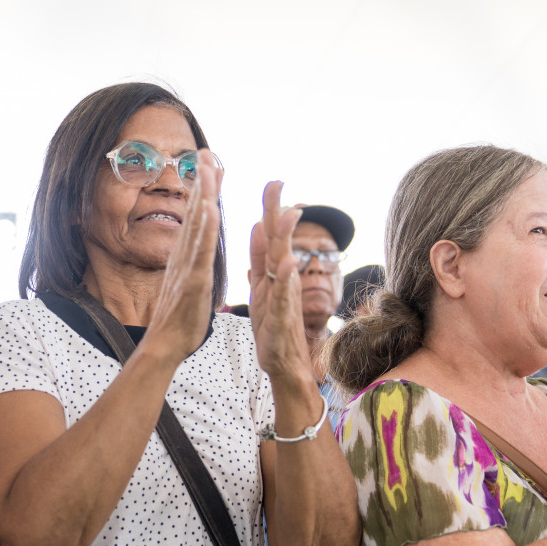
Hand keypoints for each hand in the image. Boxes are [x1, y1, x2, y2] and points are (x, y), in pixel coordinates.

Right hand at [145, 150, 222, 359]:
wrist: (166, 343)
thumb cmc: (180, 317)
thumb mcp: (190, 281)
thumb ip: (193, 260)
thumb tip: (197, 246)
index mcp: (187, 254)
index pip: (198, 214)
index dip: (203, 186)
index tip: (209, 160)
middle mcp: (185, 254)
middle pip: (195, 210)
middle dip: (202, 179)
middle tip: (205, 150)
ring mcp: (188, 266)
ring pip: (197, 225)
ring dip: (203, 194)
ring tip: (208, 168)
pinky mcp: (195, 281)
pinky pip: (201, 252)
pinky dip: (206, 230)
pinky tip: (211, 209)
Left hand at [248, 181, 313, 382]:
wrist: (284, 364)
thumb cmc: (272, 326)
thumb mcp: (261, 287)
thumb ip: (260, 259)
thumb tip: (257, 227)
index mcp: (271, 273)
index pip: (269, 236)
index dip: (269, 210)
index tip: (272, 182)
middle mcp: (281, 281)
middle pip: (279, 241)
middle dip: (277, 212)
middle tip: (278, 183)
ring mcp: (284, 299)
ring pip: (284, 264)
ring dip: (286, 239)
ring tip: (288, 214)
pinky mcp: (283, 320)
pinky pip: (286, 299)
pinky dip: (287, 282)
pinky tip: (289, 266)